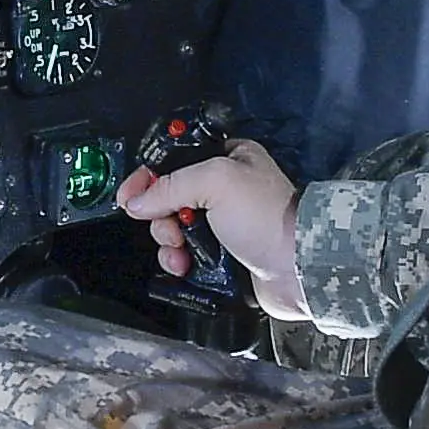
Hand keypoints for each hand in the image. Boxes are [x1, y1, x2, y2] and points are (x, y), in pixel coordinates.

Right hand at [121, 138, 306, 315]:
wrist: (298, 269)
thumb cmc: (267, 217)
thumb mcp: (217, 182)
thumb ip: (172, 184)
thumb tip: (138, 201)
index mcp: (229, 159)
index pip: (175, 160)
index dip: (149, 176)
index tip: (130, 195)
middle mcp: (226, 190)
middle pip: (170, 197)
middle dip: (160, 216)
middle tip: (170, 228)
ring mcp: (224, 224)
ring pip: (175, 229)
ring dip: (169, 243)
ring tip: (180, 253)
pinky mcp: (223, 255)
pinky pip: (187, 255)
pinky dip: (180, 262)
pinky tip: (185, 267)